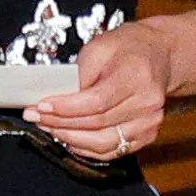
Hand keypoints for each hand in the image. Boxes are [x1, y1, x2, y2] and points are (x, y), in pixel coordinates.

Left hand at [30, 18, 177, 162]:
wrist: (159, 56)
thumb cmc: (128, 48)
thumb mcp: (100, 46)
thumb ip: (80, 72)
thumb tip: (58, 97)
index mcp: (137, 75)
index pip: (97, 101)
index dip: (67, 107)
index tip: (42, 105)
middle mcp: (148, 102)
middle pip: (98, 123)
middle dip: (61, 122)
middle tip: (36, 117)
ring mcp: (150, 121)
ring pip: (104, 142)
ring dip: (71, 138)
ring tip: (50, 128)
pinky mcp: (147, 135)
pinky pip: (113, 150)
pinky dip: (88, 148)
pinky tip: (70, 138)